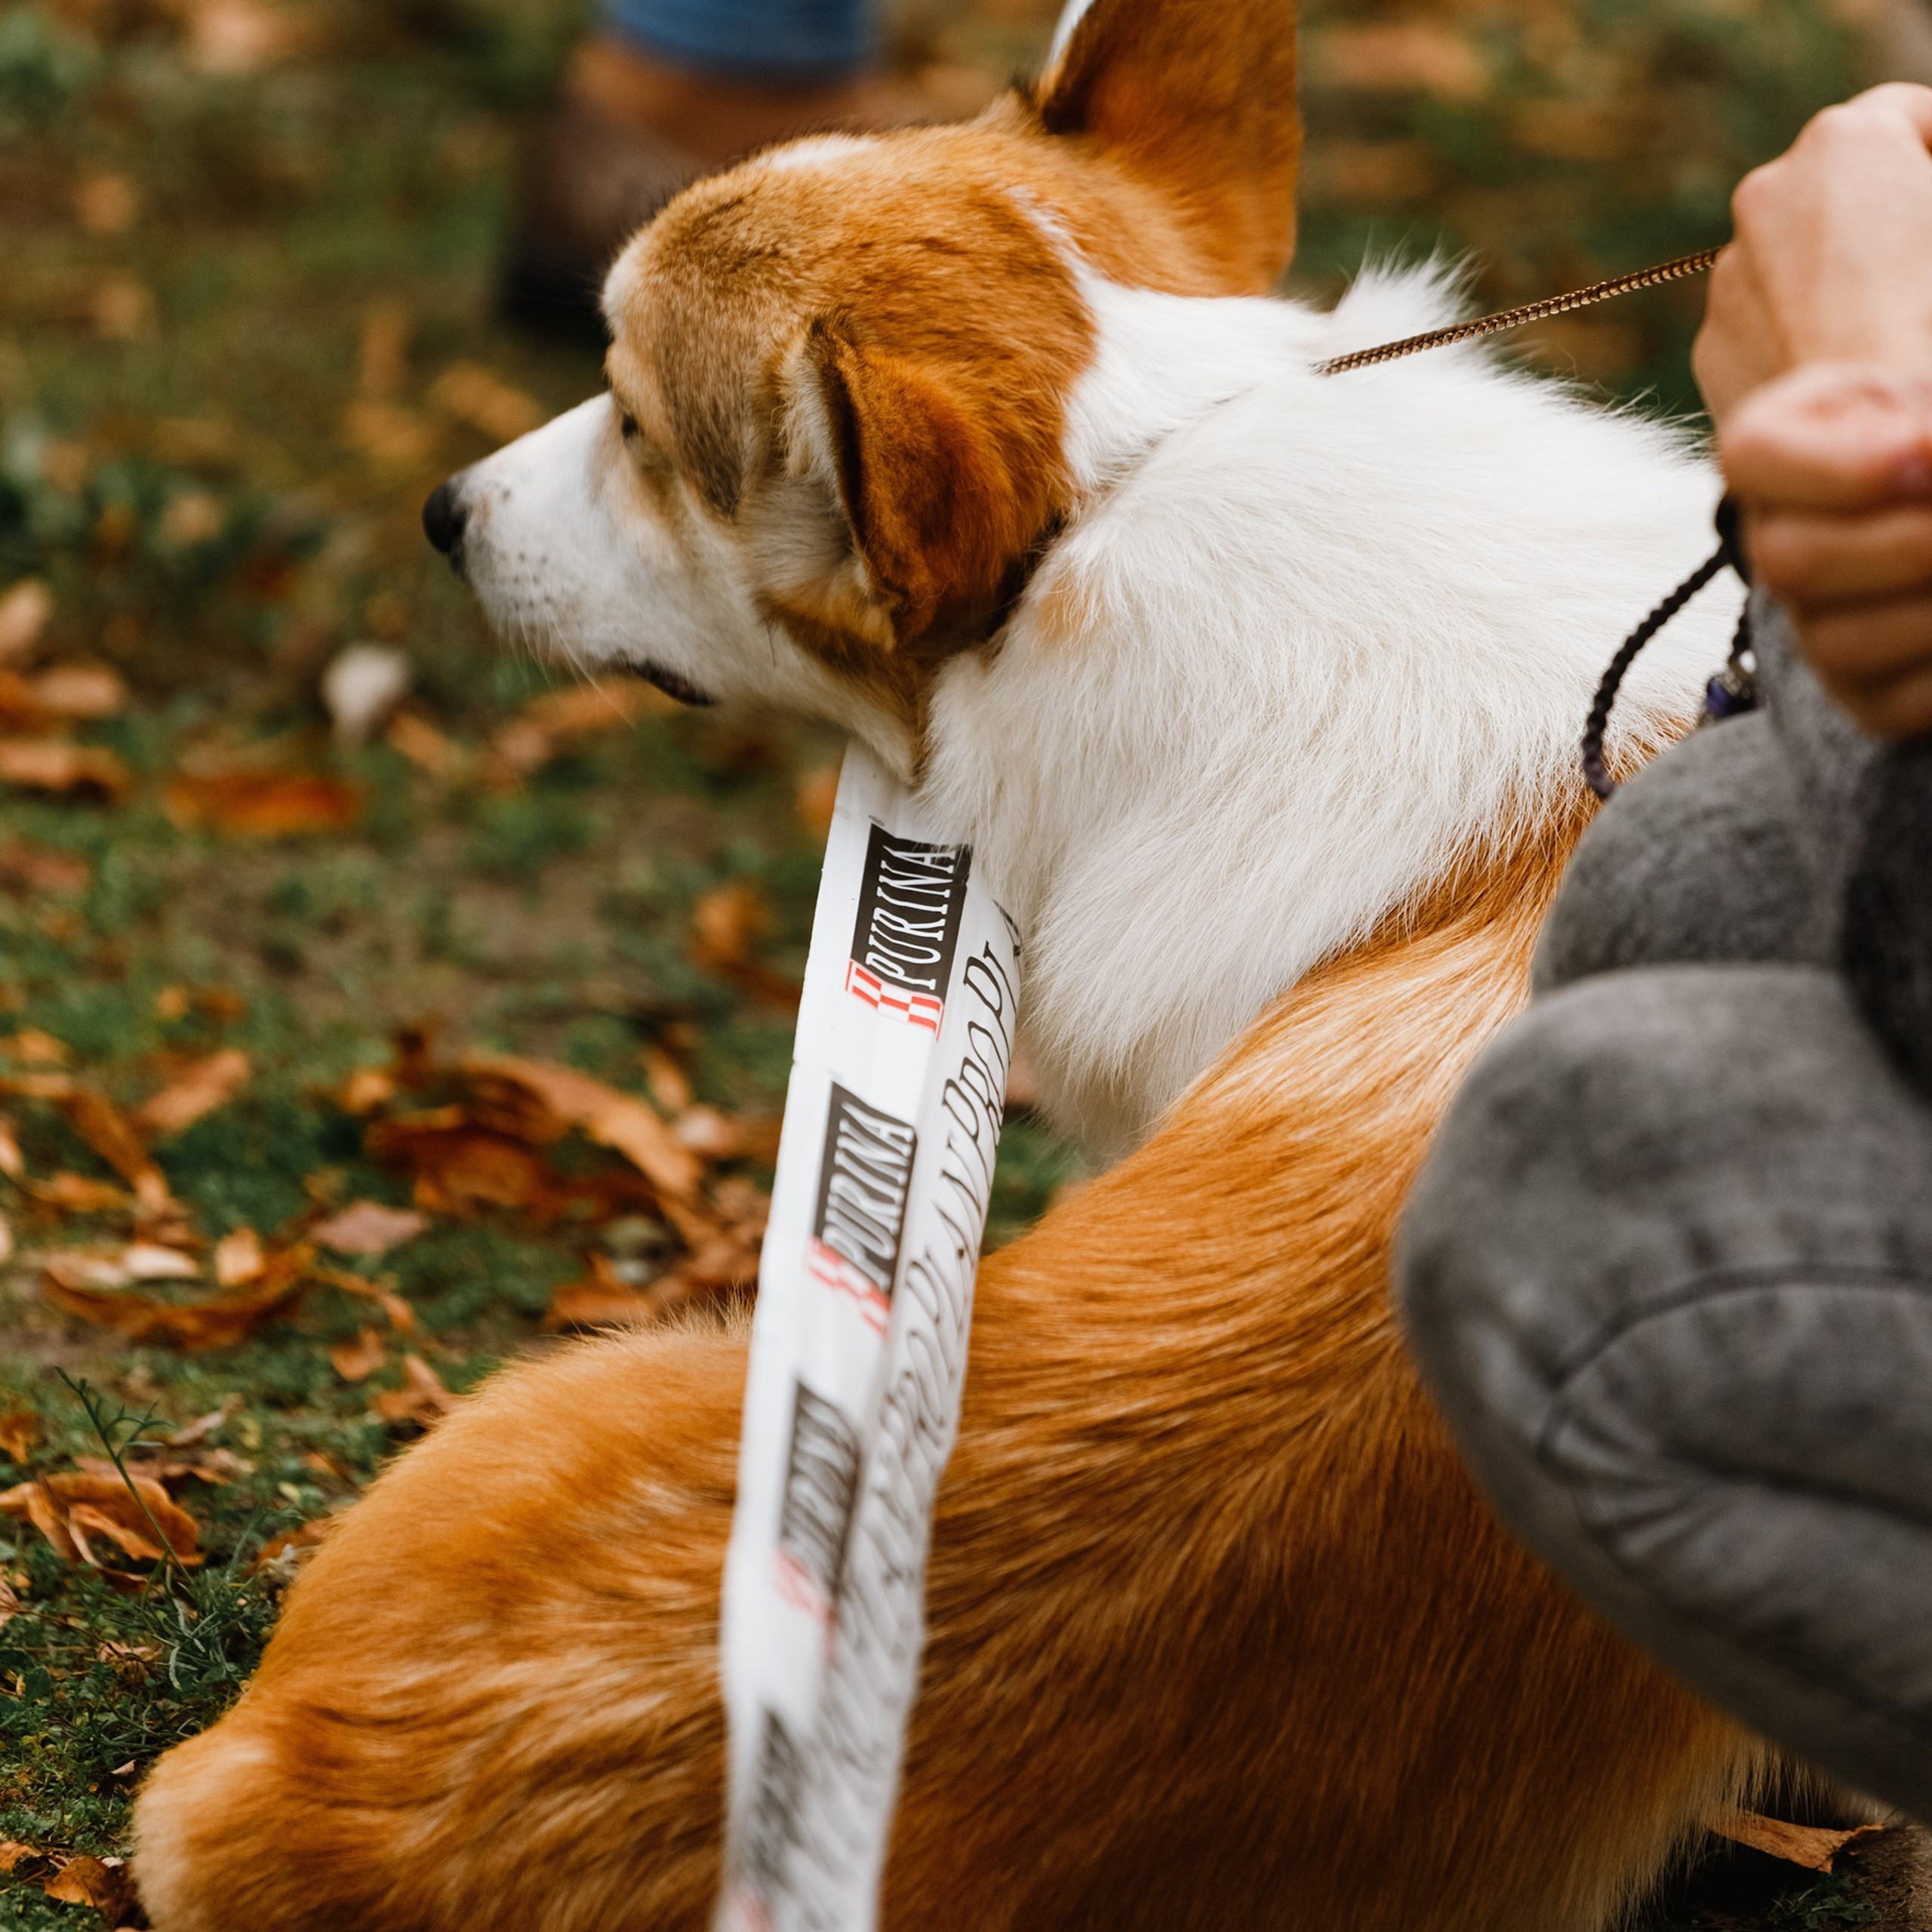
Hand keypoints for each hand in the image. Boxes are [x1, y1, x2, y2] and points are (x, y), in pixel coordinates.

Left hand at [1693, 84, 1931, 428]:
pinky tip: (1841, 361)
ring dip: (1834, 272)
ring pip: (1793, 255)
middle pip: (1837, 185)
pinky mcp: (1711, 344)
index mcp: (1842, 143)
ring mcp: (1728, 275)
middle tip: (1915, 258)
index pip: (1903, 115)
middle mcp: (1766, 195)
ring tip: (1883, 319)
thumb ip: (1925, 194)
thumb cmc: (1924, 321)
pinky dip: (1799, 328)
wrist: (1861, 438)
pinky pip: (1764, 320)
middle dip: (1880, 209)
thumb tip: (1915, 215)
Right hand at [1724, 362, 1931, 737]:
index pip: (1752, 459)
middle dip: (1909, 545)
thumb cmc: (1930, 415)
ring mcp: (1811, 618)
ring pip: (1835, 644)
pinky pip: (1890, 704)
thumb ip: (1915, 414)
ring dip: (1930, 609)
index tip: (1928, 450)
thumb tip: (1924, 461)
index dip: (1846, 468)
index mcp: (1774, 446)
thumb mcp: (1918, 393)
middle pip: (1790, 563)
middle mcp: (1774, 539)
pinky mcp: (1862, 686)